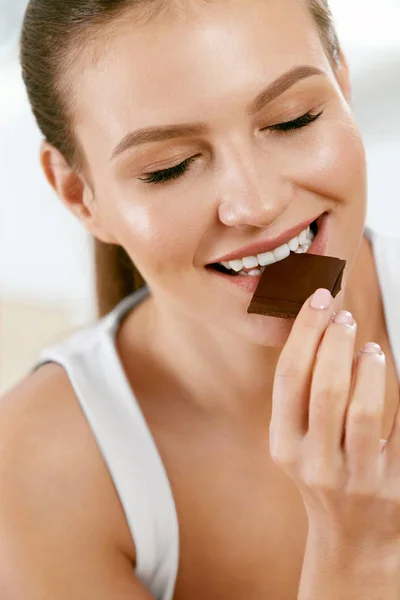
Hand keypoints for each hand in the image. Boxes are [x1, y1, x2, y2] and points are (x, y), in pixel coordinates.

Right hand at [269, 288, 399, 556]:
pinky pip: (392, 427)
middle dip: (334, 342)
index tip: (317, 302)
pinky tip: (382, 366)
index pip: (288, 376)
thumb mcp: (299, 440)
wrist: (352, 537)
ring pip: (360, 409)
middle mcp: (311, 460)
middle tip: (343, 316)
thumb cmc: (324, 475)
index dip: (304, 332)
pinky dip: (388, 389)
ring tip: (367, 346)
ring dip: (365, 367)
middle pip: (322, 388)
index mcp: (284, 442)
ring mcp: (351, 475)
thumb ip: (303, 394)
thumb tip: (321, 332)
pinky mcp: (387, 483)